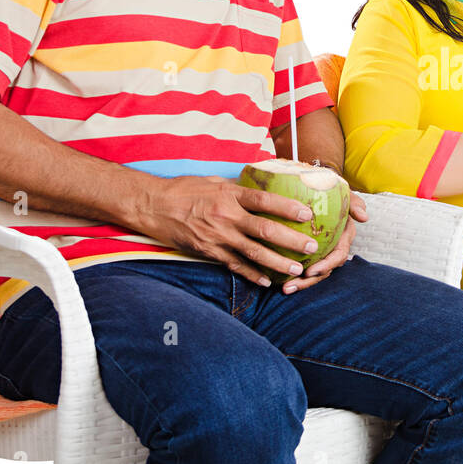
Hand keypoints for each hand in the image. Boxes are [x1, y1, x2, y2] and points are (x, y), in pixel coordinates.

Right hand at [133, 174, 318, 286]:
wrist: (152, 206)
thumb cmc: (183, 190)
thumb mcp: (213, 182)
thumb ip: (238, 188)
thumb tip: (261, 188)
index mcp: (230, 195)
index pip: (265, 201)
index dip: (288, 208)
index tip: (307, 214)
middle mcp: (226, 216)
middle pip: (265, 230)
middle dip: (290, 240)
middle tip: (311, 247)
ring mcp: (217, 237)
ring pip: (253, 253)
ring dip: (277, 262)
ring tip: (296, 269)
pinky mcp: (208, 252)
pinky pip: (234, 266)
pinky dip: (252, 274)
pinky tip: (267, 281)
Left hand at [288, 192, 368, 293]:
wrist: (318, 185)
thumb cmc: (332, 191)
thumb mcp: (344, 193)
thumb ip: (354, 203)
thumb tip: (364, 217)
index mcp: (344, 236)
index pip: (339, 255)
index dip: (326, 265)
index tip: (310, 270)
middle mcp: (334, 247)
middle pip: (324, 270)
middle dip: (309, 281)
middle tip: (290, 286)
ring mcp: (321, 251)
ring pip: (313, 272)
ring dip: (300, 283)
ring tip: (284, 289)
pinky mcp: (309, 251)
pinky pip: (302, 265)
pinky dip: (292, 274)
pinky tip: (277, 280)